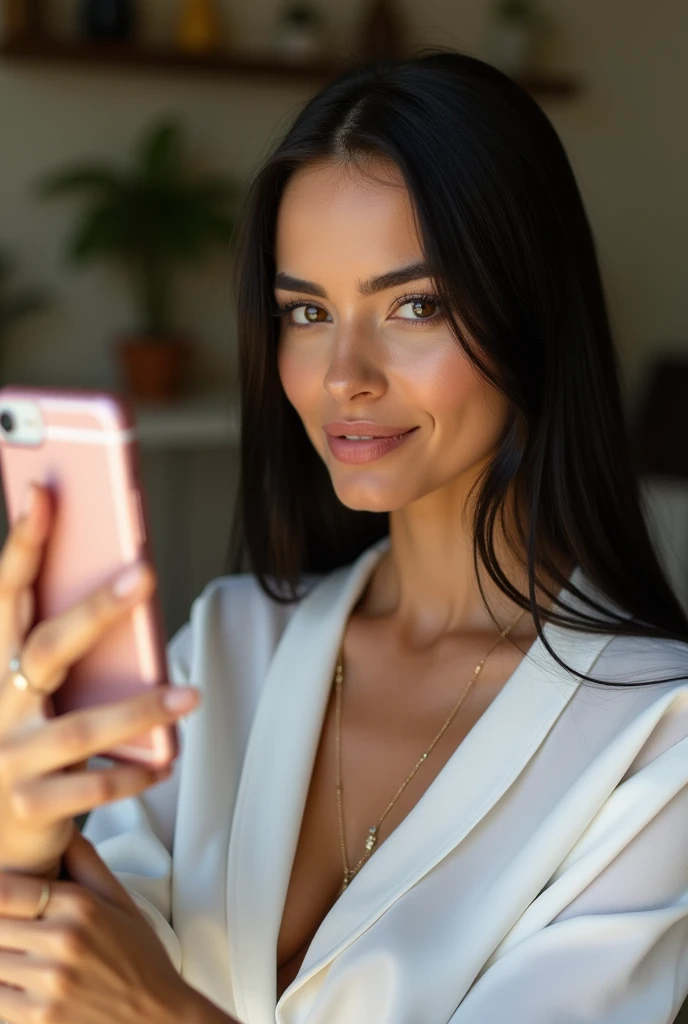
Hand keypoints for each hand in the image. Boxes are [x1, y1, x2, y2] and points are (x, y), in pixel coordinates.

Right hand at [0, 481, 200, 875]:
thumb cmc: (25, 742)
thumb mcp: (32, 690)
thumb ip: (64, 648)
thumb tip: (126, 585)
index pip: (7, 594)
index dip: (22, 544)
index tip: (44, 493)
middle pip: (46, 649)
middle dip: (95, 608)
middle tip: (146, 572)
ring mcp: (9, 759)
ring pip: (79, 728)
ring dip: (139, 708)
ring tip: (190, 694)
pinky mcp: (30, 806)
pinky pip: (92, 788)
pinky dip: (133, 774)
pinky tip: (166, 762)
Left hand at [0, 829, 203, 1023]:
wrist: (158, 1019)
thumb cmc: (139, 960)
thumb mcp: (121, 902)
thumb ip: (86, 863)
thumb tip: (62, 828)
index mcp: (80, 905)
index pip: (5, 890)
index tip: (3, 898)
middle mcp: (63, 940)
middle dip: (2, 928)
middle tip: (18, 931)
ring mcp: (50, 983)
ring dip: (2, 959)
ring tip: (23, 956)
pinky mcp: (38, 1020)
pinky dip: (5, 992)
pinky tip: (27, 988)